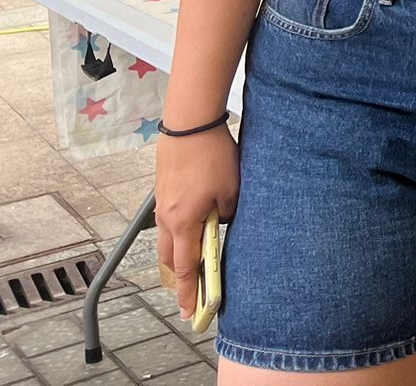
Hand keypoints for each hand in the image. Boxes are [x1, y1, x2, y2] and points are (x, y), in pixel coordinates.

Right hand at [155, 125, 239, 319]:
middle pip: (171, 258)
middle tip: (194, 292)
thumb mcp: (231, 189)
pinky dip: (180, 233)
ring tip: (196, 262)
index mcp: (183, 222)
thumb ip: (226, 214)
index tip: (190, 312)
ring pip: (169, 240)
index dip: (188, 292)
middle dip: (182, 278)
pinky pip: (169, 222)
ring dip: (180, 254)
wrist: (189, 125)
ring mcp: (162, 205)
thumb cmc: (213, 156)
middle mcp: (167, 218)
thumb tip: (220, 224)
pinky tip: (194, 227)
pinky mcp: (164, 192)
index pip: (185, 267)